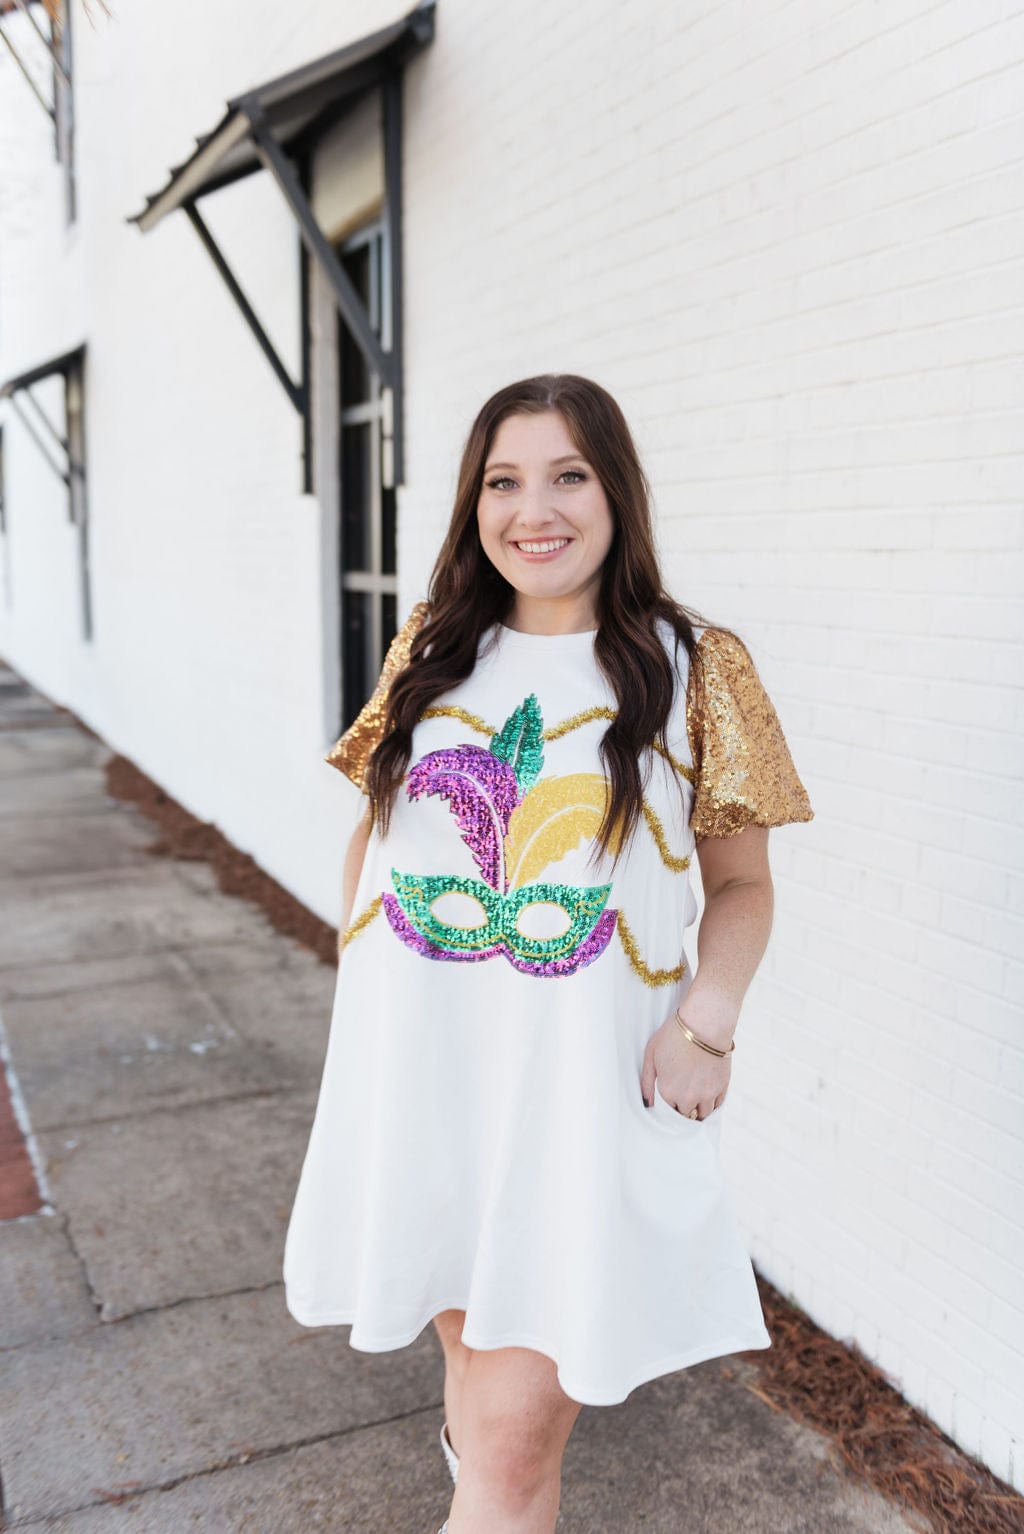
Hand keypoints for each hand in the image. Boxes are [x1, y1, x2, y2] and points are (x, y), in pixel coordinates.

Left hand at [640, 994, 736, 1119]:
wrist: (705, 1023)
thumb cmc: (675, 1035)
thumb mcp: (651, 1054)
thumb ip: (647, 1081)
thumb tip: (647, 1102)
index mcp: (668, 1091)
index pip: (667, 1113)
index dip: (668, 1107)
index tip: (669, 1102)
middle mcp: (688, 1097)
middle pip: (685, 1116)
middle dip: (683, 1110)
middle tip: (682, 1101)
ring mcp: (707, 1094)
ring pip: (703, 1115)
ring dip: (699, 1110)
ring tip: (696, 1100)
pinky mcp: (722, 1087)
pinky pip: (718, 1106)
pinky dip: (712, 1104)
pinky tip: (708, 1095)